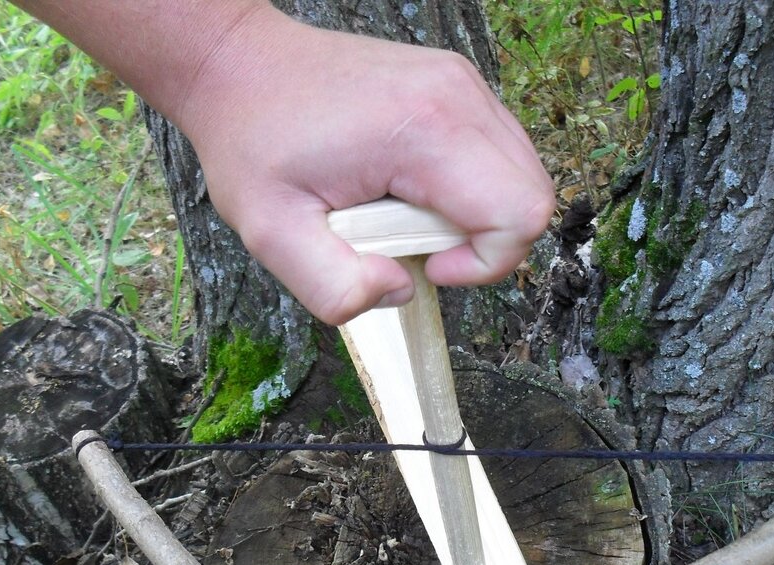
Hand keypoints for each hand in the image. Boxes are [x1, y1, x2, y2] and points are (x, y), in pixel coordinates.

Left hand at [175, 6, 555, 323]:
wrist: (239, 66)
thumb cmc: (253, 140)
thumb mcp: (271, 235)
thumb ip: (334, 288)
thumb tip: (399, 289)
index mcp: (425, 129)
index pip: (520, 213)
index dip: (486, 262)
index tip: (428, 265)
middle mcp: (458, 96)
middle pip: (534, 197)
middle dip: (486, 245)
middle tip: (417, 246)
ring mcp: (462, 85)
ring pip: (522, 177)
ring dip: (477, 218)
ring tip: (407, 216)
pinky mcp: (457, 87)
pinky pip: (499, 156)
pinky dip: (470, 191)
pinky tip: (413, 191)